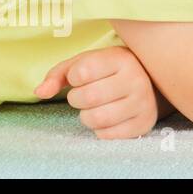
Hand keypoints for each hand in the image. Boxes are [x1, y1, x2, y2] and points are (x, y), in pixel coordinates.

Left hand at [34, 46, 161, 139]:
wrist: (152, 82)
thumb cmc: (110, 71)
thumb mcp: (86, 63)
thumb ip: (59, 74)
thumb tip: (41, 92)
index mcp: (122, 58)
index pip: (82, 72)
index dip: (74, 77)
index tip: (83, 76)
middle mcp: (137, 79)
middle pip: (87, 98)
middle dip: (77, 99)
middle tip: (87, 94)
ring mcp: (143, 102)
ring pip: (96, 119)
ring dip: (87, 116)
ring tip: (96, 106)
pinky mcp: (144, 123)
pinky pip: (106, 134)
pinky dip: (100, 129)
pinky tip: (109, 117)